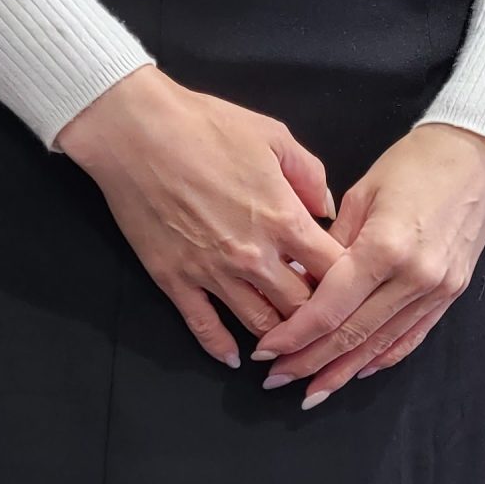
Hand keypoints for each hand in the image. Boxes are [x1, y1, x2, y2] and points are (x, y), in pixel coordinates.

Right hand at [56, 64, 346, 366]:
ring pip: (260, 325)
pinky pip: (204, 326)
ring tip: (288, 344)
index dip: (348, 284)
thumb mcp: (273, 135)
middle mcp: (253, 255)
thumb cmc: (204, 125)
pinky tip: (234, 358)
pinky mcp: (175, 280)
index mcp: (284, 219)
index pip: (334, 272)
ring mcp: (213, 272)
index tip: (350, 287)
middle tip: (323, 321)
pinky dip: (221, 348)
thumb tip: (327, 207)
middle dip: (317, 318)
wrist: (134, 131)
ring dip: (278, 339)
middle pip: (302, 308)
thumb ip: (309, 174)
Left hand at [248, 122, 484, 408]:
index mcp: (385, 247)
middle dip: (310, 362)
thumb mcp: (362, 194)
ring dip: (343, 370)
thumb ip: (331, 244)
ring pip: (381, 344)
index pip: (330, 307)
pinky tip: (358, 370)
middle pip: (352, 334)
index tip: (267, 350)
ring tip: (313, 390)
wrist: (477, 156)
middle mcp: (414, 276)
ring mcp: (436, 289)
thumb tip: (300, 281)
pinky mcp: (450, 294)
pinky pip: (411, 337)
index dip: (295, 335)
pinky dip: (383, 357)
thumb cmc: (417, 164)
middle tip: (278, 378)